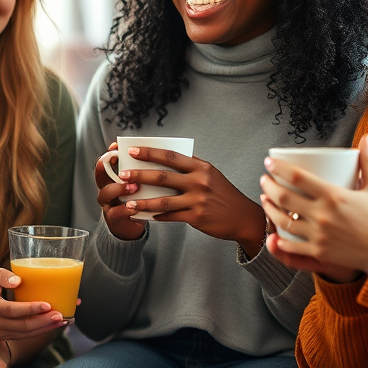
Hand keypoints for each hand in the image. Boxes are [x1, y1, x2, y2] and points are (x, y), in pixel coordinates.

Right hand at [0, 267, 67, 340]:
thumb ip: (0, 275)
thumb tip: (18, 281)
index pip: (12, 310)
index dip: (30, 309)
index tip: (47, 304)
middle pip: (22, 326)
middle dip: (43, 321)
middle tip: (61, 314)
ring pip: (25, 334)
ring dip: (45, 328)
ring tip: (62, 320)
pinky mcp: (3, 338)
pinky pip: (24, 336)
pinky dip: (39, 331)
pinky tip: (52, 324)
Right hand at [94, 142, 145, 240]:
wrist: (132, 225)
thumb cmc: (137, 200)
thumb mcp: (137, 183)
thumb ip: (141, 171)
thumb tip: (157, 153)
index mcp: (112, 178)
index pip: (106, 161)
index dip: (109, 153)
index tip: (116, 146)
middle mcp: (106, 188)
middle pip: (100, 175)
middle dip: (106, 167)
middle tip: (120, 162)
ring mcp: (108, 203)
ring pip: (105, 193)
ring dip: (119, 188)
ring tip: (133, 187)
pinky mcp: (114, 218)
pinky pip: (116, 212)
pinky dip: (126, 209)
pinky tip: (136, 207)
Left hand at [116, 146, 266, 254]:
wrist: (244, 217)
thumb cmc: (223, 194)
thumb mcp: (211, 174)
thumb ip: (191, 167)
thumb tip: (166, 158)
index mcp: (200, 167)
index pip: (170, 156)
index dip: (149, 153)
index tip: (132, 151)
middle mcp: (199, 181)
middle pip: (162, 176)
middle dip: (140, 175)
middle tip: (123, 175)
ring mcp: (198, 200)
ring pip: (163, 200)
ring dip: (143, 201)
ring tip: (127, 202)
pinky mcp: (197, 217)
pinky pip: (171, 216)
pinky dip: (158, 216)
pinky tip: (146, 215)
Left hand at [260, 134, 367, 276]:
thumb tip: (367, 137)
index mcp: (334, 196)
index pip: (297, 177)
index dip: (278, 168)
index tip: (269, 162)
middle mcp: (323, 215)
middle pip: (284, 197)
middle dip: (268, 186)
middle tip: (264, 179)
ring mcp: (319, 235)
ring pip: (283, 220)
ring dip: (268, 209)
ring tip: (264, 199)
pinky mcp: (319, 252)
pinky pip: (292, 245)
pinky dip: (279, 238)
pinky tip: (273, 231)